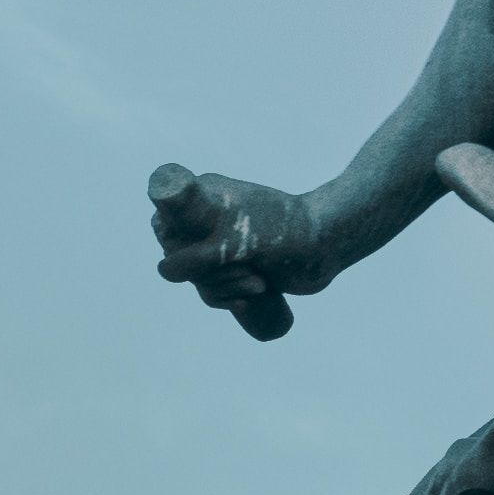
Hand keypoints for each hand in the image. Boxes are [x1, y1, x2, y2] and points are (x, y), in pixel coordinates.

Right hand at [149, 164, 332, 339]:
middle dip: (208, 271)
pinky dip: (229, 297)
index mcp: (203, 196)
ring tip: (259, 280)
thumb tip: (167, 272)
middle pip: (176, 258)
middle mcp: (206, 220)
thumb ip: (196, 254)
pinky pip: (212, 294)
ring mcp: (219, 246)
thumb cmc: (284, 233)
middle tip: (246, 264)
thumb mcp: (235, 241)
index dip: (179, 245)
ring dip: (225, 286)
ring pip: (195, 280)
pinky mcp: (234, 269)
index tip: (215, 248)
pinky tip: (253, 296)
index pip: (164, 224)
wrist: (329, 246)